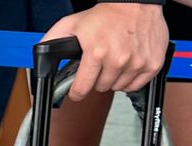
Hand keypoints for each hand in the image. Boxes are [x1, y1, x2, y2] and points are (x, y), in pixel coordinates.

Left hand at [42, 3, 168, 100]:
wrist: (136, 2)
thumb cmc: (106, 14)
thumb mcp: (73, 24)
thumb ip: (53, 40)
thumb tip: (41, 55)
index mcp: (97, 52)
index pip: (81, 89)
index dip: (77, 90)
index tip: (78, 88)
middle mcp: (117, 59)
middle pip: (100, 88)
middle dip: (98, 78)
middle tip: (101, 62)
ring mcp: (136, 63)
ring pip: (117, 88)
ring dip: (114, 77)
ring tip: (115, 59)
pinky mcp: (151, 65)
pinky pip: (135, 86)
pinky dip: (130, 78)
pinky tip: (128, 62)